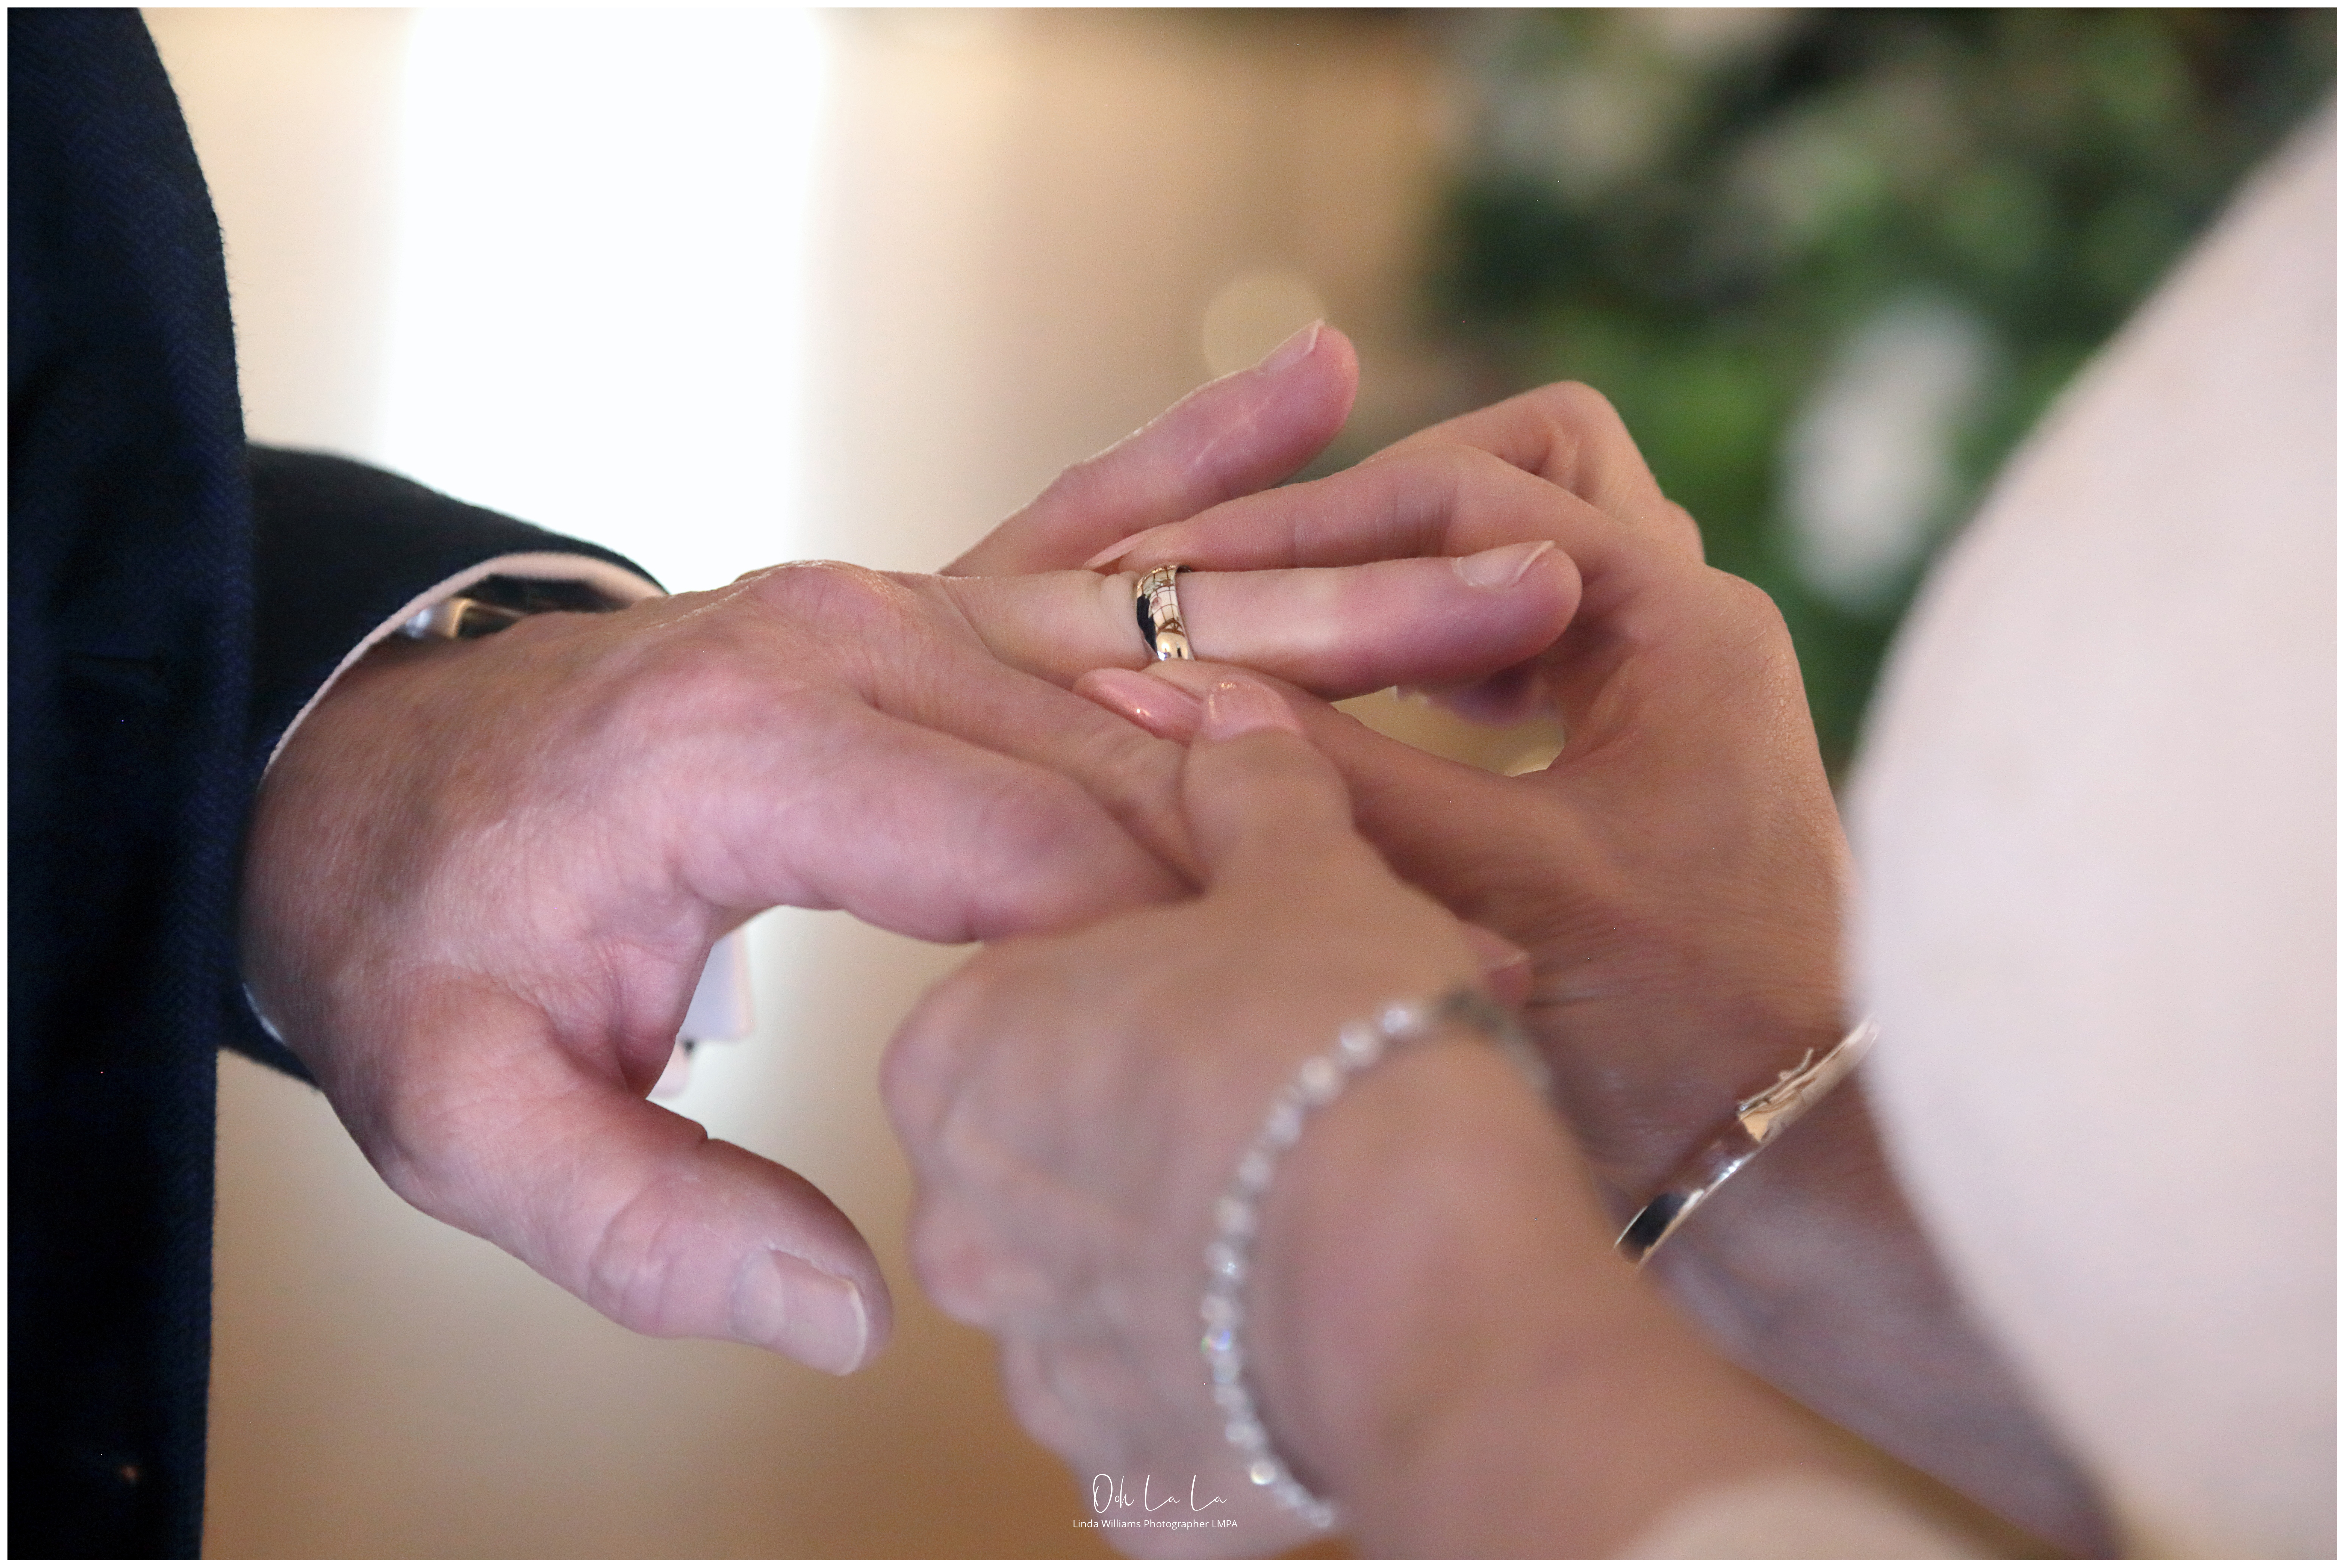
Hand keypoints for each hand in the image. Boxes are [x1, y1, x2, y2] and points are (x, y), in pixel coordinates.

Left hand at [236, 326, 1575, 1377]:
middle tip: (1524, 789)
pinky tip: (1326, 389)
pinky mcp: (903, 594)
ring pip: (1143, 608)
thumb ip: (641, 1219)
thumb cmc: (428, 944)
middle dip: (1331, 757)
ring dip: (1338, 593)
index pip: (1031, 847)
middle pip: (1131, 715)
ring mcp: (879, 596)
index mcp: (749, 755)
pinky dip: (1204, 460)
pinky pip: (1076, 522)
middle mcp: (837, 639)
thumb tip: (844, 1311)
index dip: (1197, 932)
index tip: (1347, 998)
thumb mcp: (464, 1109)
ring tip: (1525, 566)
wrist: (364, 781)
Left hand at [882, 674, 1896, 1557]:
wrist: (1433, 1293)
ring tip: (1346, 1173)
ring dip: (1216, 1212)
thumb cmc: (1348, 1064)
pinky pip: (1173, 1379)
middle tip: (1321, 1058)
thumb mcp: (1305, 878)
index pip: (1049, 974)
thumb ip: (1243, 791)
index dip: (1185, 945)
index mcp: (961, 1050)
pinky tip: (1333, 1288)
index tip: (1282, 951)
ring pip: (1126, 1253)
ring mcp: (1036, 1353)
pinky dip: (1238, 1338)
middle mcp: (964, 1210)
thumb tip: (1213, 716)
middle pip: (1080, 1113)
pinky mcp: (1118, 1466)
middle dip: (1192, 1079)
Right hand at [1073, 383, 2112, 1552]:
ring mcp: (1673, 675)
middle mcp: (1693, 622)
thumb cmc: (1670, 1039)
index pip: (1471, 500)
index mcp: (1684, 628)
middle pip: (1528, 467)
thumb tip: (1161, 683)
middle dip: (1383, 502)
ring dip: (1412, 571)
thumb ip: (1333, 775)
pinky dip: (1436, 641)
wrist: (1784, 1161)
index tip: (1188, 563)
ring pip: (1530, 543)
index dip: (1311, 523)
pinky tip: (1367, 700)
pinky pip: (1527, 631)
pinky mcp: (1642, 735)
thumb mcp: (1487, 889)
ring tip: (1297, 627)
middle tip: (1258, 573)